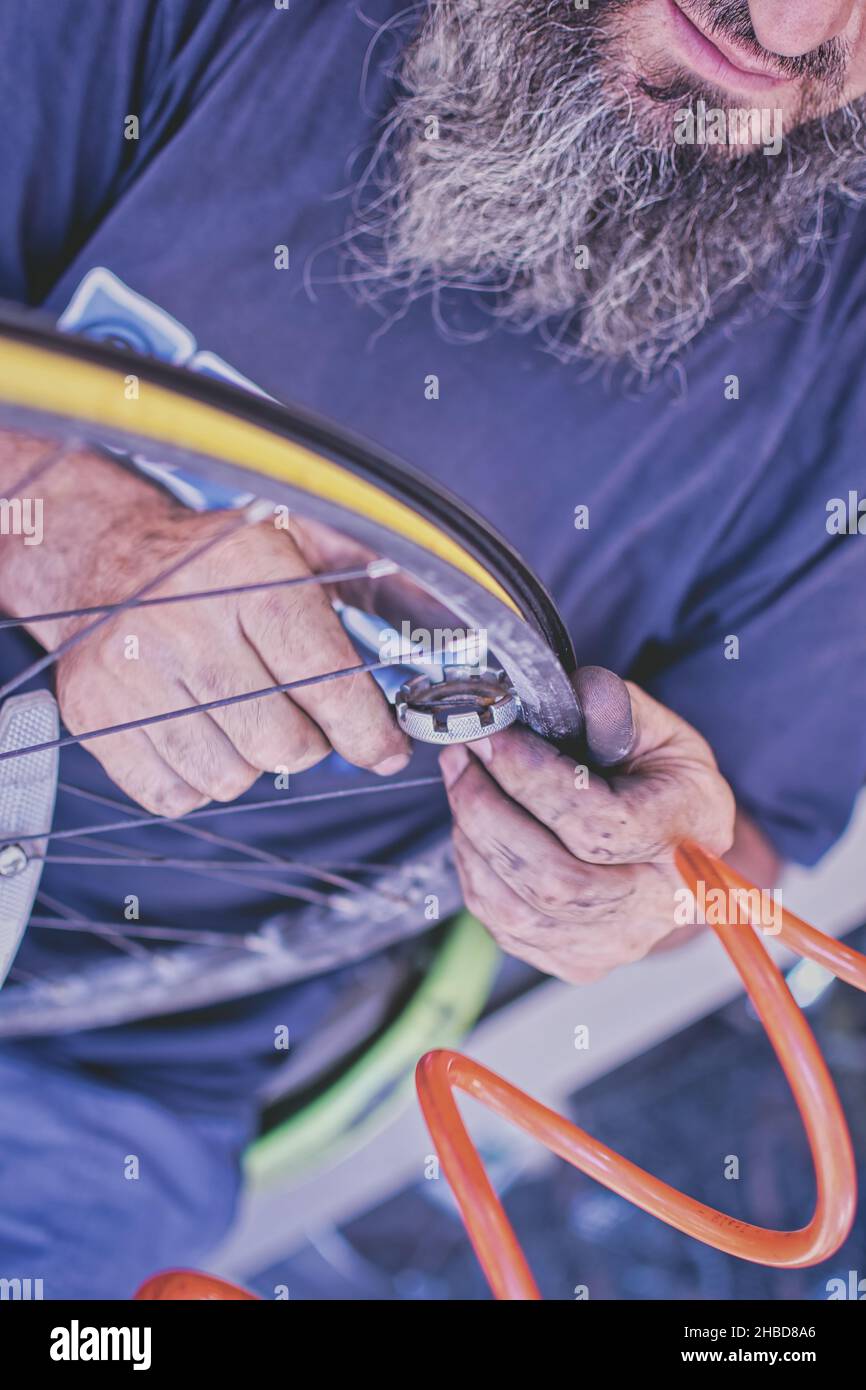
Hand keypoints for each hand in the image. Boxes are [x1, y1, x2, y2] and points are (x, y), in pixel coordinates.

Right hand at [0, 443, 408, 815]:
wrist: (106, 558)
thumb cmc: (221, 562)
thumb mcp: (298, 541)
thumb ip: (372, 578)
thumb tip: (448, 623)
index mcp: (249, 576)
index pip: (327, 683)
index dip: (368, 731)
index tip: (386, 750)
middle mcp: (184, 622)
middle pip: (284, 745)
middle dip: (308, 741)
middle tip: (295, 711)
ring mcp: (129, 672)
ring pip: (230, 778)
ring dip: (250, 760)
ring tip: (238, 712)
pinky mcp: (92, 714)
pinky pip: (173, 793)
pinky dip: (196, 779)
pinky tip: (196, 729)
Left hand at [439, 670, 735, 983]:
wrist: (680, 849)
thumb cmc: (665, 784)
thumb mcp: (658, 730)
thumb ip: (613, 708)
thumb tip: (558, 699)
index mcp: (686, 837)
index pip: (598, 826)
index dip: (531, 779)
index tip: (491, 736)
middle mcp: (655, 904)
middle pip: (553, 882)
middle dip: (487, 812)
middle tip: (461, 758)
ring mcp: (614, 943)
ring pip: (517, 911)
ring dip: (472, 840)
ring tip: (462, 784)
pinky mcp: (575, 960)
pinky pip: (503, 927)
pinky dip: (475, 873)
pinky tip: (476, 828)